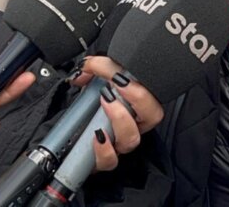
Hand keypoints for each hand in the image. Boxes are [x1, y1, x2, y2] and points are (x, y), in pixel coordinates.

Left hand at [72, 56, 163, 170]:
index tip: (123, 71)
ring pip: (133, 138)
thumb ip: (93, 70)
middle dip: (139, 97)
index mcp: (138, 105)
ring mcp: (121, 144)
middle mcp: (134, 125)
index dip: (143, 82)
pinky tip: (98, 135)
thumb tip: (85, 66)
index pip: (153, 91)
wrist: (75, 139)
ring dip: (121, 118)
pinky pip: (111, 161)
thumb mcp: (93, 84)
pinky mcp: (105, 159)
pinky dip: (105, 149)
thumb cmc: (92, 108)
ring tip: (105, 102)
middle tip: (118, 84)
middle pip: (153, 115)